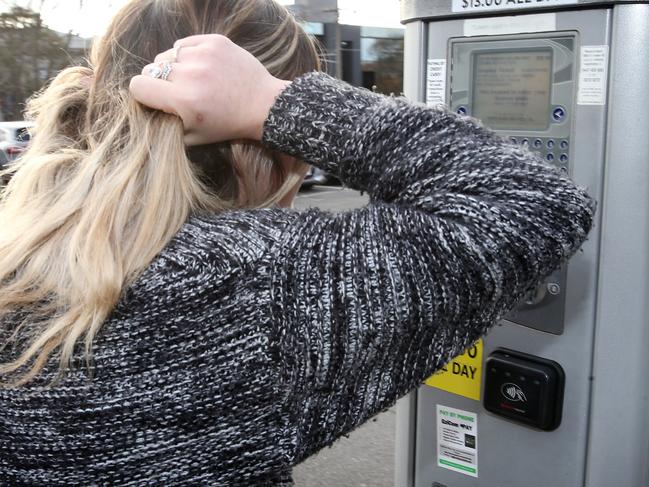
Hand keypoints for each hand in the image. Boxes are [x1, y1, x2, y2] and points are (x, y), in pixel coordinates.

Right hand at [129, 34, 290, 144]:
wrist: (263, 105)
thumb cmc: (228, 124)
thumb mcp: (194, 137)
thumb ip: (166, 124)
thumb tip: (147, 110)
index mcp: (183, 100)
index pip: (138, 86)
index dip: (144, 93)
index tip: (157, 99)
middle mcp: (190, 74)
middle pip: (151, 69)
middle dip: (160, 81)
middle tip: (179, 91)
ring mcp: (203, 55)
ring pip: (167, 55)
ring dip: (175, 67)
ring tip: (193, 79)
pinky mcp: (214, 42)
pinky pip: (184, 44)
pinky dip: (188, 55)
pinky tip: (203, 68)